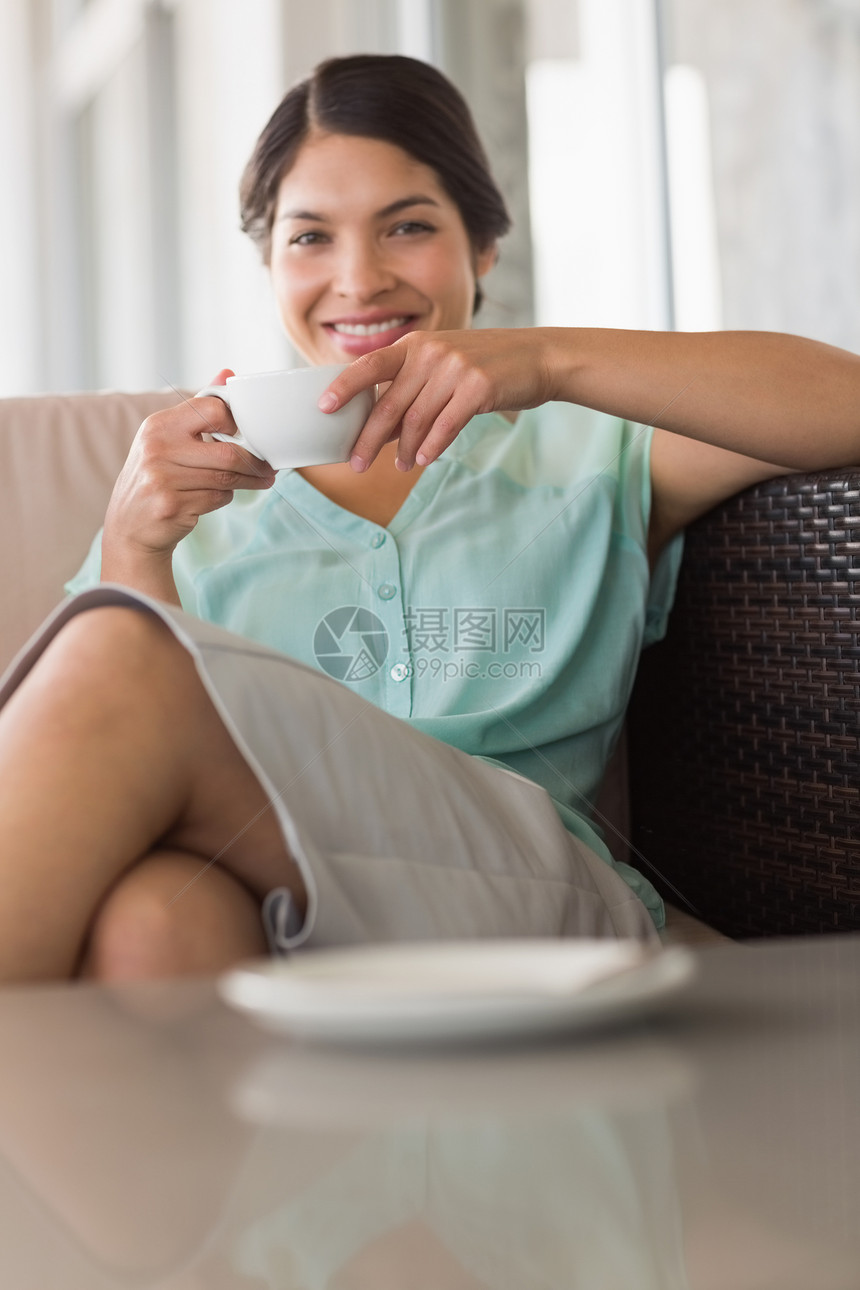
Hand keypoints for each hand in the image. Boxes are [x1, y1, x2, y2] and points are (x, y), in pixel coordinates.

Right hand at [103, 369, 275, 564]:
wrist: (129, 526)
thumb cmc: (156, 477)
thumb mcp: (168, 438)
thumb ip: (199, 409)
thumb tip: (228, 373)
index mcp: (159, 425)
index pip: (213, 410)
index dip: (236, 423)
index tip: (248, 434)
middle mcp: (157, 448)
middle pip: (228, 452)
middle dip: (254, 461)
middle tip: (269, 466)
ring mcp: (162, 478)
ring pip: (226, 477)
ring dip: (249, 481)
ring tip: (263, 480)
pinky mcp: (171, 505)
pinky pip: (217, 498)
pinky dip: (225, 498)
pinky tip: (217, 497)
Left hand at [318, 329, 558, 470]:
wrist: (538, 358)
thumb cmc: (488, 367)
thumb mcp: (445, 365)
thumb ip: (414, 387)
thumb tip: (380, 427)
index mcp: (416, 344)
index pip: (370, 364)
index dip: (344, 386)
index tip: (324, 407)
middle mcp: (432, 352)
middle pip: (388, 403)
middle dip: (368, 438)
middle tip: (356, 464)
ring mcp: (455, 368)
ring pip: (416, 419)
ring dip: (403, 449)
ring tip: (399, 467)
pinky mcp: (479, 387)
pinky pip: (446, 425)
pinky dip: (431, 446)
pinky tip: (422, 460)